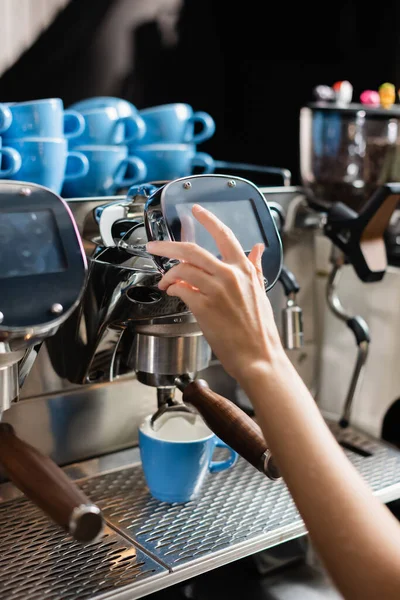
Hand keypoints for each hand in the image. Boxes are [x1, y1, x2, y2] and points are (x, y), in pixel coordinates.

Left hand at [146, 204, 286, 384]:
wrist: (258, 356)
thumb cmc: (259, 330)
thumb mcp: (261, 292)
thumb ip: (256, 268)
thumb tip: (258, 249)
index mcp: (244, 270)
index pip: (224, 235)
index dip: (207, 220)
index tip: (196, 211)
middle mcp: (230, 275)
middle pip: (191, 250)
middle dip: (167, 245)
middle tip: (154, 246)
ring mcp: (216, 290)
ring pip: (182, 270)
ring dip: (168, 274)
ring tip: (164, 281)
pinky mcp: (203, 307)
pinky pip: (180, 289)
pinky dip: (173, 289)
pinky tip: (173, 293)